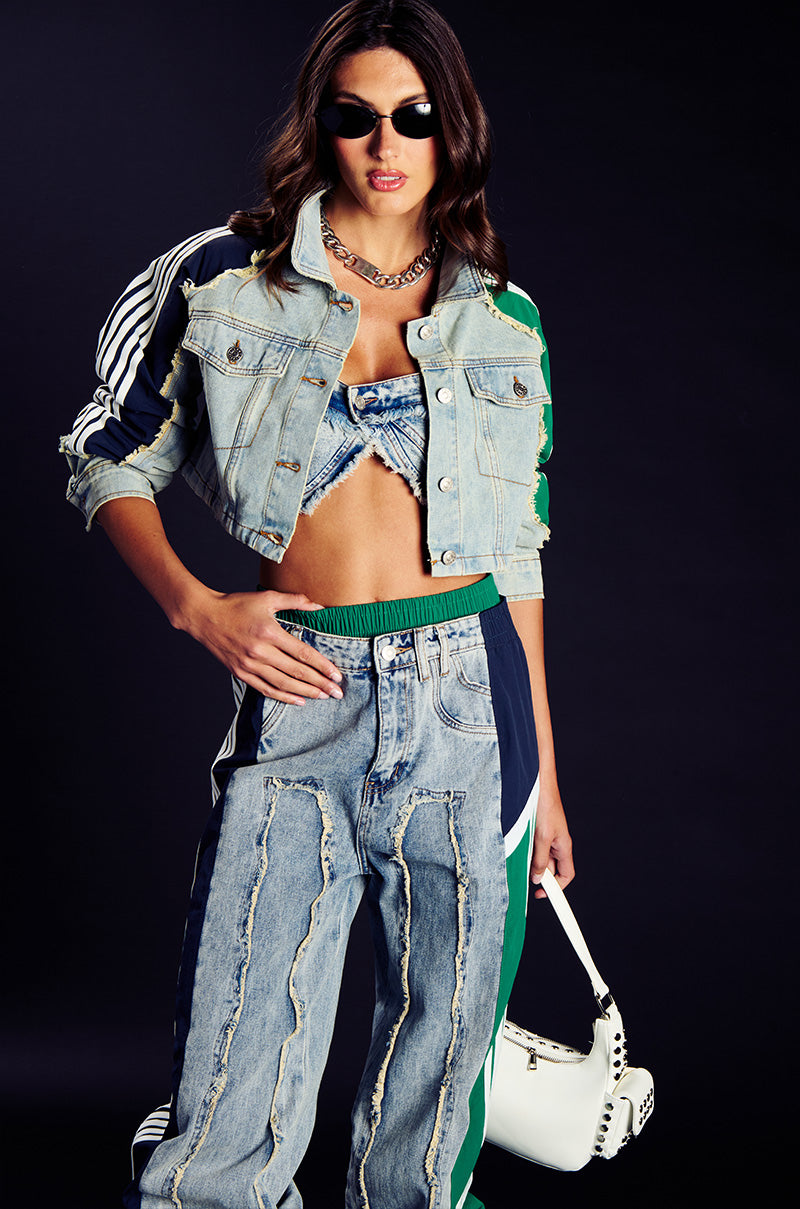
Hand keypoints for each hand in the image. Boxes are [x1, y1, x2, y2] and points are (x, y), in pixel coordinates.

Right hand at [183, 588, 343, 704]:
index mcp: (269, 632)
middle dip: (320, 684)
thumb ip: (294, 601)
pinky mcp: (240, 672)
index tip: (337, 676)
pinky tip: (298, 700)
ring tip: (323, 697)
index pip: (303, 654)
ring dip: (305, 692)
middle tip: (337, 693)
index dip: (323, 666)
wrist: (204, 616)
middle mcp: (260, 651)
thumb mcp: (266, 598)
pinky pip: (265, 689)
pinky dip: (283, 697)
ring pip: (283, 684)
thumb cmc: (236, 604)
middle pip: (296, 672)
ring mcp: (249, 664)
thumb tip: (319, 606)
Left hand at [530, 775, 573, 899]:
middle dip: (538, 873)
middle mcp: (557, 843)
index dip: (557, 889)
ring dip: (529, 860)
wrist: (538, 783)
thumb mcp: (542, 837)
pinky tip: (517, 844)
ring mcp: (547, 836)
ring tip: (520, 853)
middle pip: (550, 868)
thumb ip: (540, 859)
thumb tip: (538, 878)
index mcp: (564, 846)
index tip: (543, 896)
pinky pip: (532, 846)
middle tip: (524, 875)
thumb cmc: (546, 805)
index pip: (566, 875)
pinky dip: (525, 850)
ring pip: (539, 857)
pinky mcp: (537, 830)